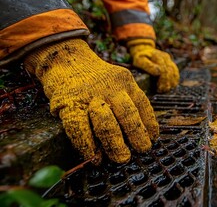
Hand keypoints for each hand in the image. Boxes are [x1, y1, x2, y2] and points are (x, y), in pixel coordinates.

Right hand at [24, 39, 158, 163]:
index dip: (150, 123)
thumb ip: (126, 99)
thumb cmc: (93, 77)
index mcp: (125, 81)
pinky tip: (95, 156)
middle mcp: (110, 87)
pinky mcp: (69, 104)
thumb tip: (141, 132)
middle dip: (137, 137)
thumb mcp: (115, 80)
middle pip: (128, 115)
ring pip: (107, 124)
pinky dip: (88, 146)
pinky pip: (80, 129)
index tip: (153, 138)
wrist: (63, 57)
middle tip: (142, 150)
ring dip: (115, 145)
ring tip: (122, 158)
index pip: (142, 104)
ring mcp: (89, 95)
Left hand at [128, 39, 178, 92]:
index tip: (159, 88)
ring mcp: (169, 60)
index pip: (164, 70)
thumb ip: (148, 66)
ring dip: (172, 82)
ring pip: (174, 72)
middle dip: (167, 83)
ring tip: (166, 89)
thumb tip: (158, 72)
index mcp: (158, 56)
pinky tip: (171, 85)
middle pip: (170, 72)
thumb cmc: (140, 57)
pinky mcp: (170, 62)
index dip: (163, 80)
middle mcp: (165, 57)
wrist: (143, 50)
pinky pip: (176, 71)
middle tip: (162, 90)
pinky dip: (175, 79)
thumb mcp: (140, 61)